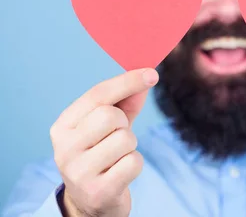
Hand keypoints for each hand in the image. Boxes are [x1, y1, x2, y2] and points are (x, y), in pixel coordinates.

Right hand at [49, 68, 158, 216]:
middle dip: (123, 123)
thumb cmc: (103, 154)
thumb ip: (126, 101)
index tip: (152, 73)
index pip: (96, 95)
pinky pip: (133, 162)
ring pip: (125, 139)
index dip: (127, 81)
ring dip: (130, 147)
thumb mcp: (111, 125)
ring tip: (116, 157)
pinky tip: (120, 173)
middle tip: (116, 137)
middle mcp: (64, 148)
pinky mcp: (98, 191)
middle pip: (110, 115)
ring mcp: (78, 172)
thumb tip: (147, 76)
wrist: (91, 202)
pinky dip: (134, 164)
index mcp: (63, 126)